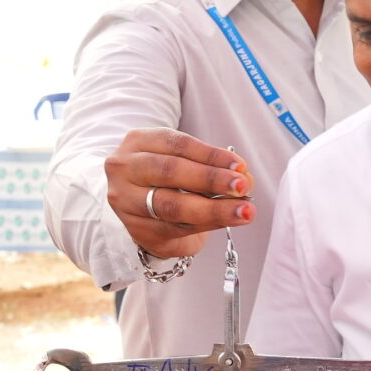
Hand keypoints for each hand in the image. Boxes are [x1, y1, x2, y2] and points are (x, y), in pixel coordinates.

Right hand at [104, 128, 253, 258]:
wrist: (141, 209)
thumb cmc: (167, 179)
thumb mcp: (186, 162)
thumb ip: (213, 166)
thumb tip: (245, 177)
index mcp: (139, 141)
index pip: (177, 144)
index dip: (211, 155)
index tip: (240, 166)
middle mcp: (125, 168)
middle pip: (170, 171)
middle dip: (211, 179)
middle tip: (242, 187)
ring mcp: (125, 200)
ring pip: (171, 205)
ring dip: (212, 209)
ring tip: (243, 211)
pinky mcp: (135, 229)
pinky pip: (174, 228)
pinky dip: (205, 225)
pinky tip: (226, 222)